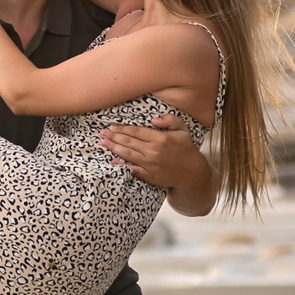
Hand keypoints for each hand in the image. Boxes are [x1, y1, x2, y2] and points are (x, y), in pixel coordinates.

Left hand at [99, 116, 214, 214]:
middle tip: (103, 133)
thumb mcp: (183, 130)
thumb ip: (170, 120)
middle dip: (114, 136)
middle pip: (129, 142)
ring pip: (127, 154)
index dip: (123, 128)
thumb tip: (155, 119)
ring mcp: (150, 164)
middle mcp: (154, 151)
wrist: (191, 172)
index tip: (113, 126)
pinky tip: (113, 159)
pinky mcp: (149, 175)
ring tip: (104, 142)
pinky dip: (122, 164)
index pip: (136, 131)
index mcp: (161, 138)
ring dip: (114, 148)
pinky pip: (132, 168)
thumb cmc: (186, 149)